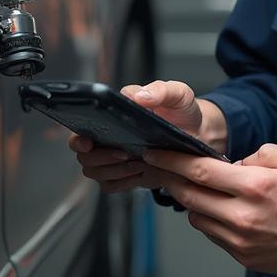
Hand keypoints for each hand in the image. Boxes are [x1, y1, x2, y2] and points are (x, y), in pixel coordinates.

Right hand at [68, 79, 226, 193]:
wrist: (198, 135)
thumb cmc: (183, 112)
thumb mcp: (178, 94)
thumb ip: (160, 90)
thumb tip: (139, 97)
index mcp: (113, 116)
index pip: (81, 130)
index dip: (78, 140)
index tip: (88, 143)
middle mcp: (109, 137)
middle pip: (85, 157)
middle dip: (102, 158)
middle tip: (125, 154)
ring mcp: (115, 158)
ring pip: (95, 173)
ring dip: (114, 171)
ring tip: (138, 163)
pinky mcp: (125, 175)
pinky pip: (110, 185)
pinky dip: (122, 182)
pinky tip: (139, 173)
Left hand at [142, 143, 276, 276]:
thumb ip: (264, 153)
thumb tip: (238, 161)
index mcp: (256, 187)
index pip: (199, 171)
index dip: (172, 161)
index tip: (155, 152)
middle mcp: (243, 216)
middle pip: (189, 195)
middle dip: (170, 178)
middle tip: (160, 166)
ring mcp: (242, 241)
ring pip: (196, 218)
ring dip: (190, 200)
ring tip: (195, 187)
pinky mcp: (245, 257)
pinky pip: (213, 235)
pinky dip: (208, 219)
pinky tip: (218, 208)